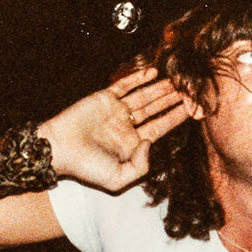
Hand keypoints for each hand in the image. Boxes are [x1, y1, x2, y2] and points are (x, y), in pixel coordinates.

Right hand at [37, 66, 191, 191]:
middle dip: (172, 100)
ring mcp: (115, 111)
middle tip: (190, 90)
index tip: (193, 109)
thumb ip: (140, 166)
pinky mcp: (103, 98)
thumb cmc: (85, 167)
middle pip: (155, 110)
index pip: (159, 128)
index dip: (176, 118)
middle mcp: (126, 126)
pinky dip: (138, 78)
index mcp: (131, 144)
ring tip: (177, 81)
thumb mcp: (118, 178)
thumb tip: (150, 144)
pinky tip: (154, 73)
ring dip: (160, 88)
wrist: (58, 149)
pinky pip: (124, 86)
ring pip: (143, 96)